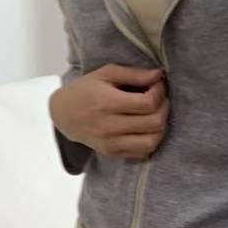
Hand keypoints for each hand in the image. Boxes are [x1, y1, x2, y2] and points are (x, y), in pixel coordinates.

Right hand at [50, 65, 168, 161]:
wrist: (64, 115)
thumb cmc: (85, 90)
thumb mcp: (105, 73)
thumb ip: (133, 74)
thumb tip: (159, 75)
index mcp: (107, 102)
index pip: (148, 103)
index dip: (160, 92)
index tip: (158, 85)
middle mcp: (109, 126)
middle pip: (154, 123)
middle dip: (164, 108)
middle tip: (160, 99)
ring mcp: (110, 144)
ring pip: (151, 142)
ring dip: (160, 127)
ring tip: (155, 114)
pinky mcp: (112, 154)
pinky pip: (142, 153)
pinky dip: (150, 141)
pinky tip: (146, 129)